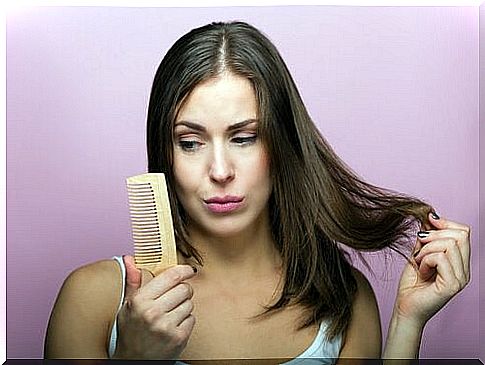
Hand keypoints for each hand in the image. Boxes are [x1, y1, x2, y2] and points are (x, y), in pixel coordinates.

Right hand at [113, 255, 196, 359]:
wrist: (133, 361)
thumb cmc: (130, 331)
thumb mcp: (126, 306)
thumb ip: (132, 281)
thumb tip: (130, 259)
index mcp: (140, 301)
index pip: (171, 276)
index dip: (184, 270)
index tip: (189, 269)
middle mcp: (153, 313)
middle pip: (185, 289)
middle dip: (183, 290)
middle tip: (174, 297)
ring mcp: (166, 326)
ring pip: (190, 303)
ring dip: (183, 307)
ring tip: (170, 314)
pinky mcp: (178, 338)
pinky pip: (192, 318)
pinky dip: (186, 321)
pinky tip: (173, 326)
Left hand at [394, 212, 470, 326]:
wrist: (405, 308)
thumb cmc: (411, 284)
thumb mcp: (418, 254)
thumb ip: (426, 237)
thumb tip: (429, 215)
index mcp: (460, 262)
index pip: (464, 231)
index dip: (444, 223)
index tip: (427, 223)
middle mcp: (465, 270)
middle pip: (460, 235)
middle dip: (433, 235)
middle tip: (419, 251)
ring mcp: (461, 278)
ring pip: (449, 244)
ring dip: (426, 250)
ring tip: (419, 263)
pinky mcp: (452, 285)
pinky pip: (440, 257)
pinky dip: (424, 260)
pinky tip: (421, 272)